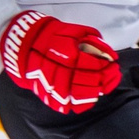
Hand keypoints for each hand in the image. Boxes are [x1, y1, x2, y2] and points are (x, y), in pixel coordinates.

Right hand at [0, 11, 121, 113]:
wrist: (24, 46)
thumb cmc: (52, 37)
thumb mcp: (75, 32)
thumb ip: (96, 43)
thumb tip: (112, 56)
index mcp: (68, 56)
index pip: (96, 66)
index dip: (108, 67)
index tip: (114, 64)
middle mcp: (61, 72)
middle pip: (91, 82)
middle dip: (105, 79)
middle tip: (112, 74)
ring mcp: (54, 87)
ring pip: (82, 96)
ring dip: (97, 91)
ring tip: (102, 84)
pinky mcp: (49, 96)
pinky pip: (70, 106)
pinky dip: (82, 103)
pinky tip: (90, 96)